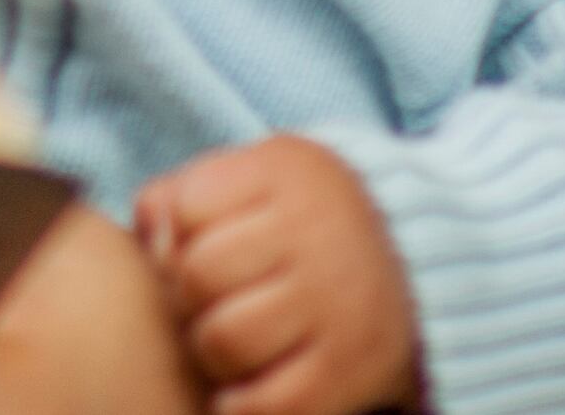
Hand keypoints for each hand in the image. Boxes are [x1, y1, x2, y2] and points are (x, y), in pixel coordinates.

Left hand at [134, 139, 416, 414]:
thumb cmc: (298, 223)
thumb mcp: (249, 182)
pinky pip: (268, 403)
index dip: (175, 237)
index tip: (196, 249)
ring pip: (224, 340)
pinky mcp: (354, 368)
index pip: (186, 207)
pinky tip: (242, 390)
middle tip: (209, 306)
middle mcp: (319, 233)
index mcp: (286, 173)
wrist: (416, 265)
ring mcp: (340, 303)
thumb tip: (147, 240)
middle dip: (187, 298)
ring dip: (211, 353)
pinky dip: (240, 405)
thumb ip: (182, 196)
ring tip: (230, 345)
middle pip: (197, 275)